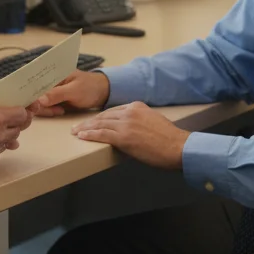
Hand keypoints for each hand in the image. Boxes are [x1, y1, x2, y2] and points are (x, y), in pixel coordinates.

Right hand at [36, 70, 110, 116]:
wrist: (102, 93)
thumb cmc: (90, 86)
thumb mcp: (74, 90)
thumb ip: (57, 94)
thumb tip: (39, 100)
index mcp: (52, 73)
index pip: (35, 81)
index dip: (30, 91)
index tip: (32, 102)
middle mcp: (48, 81)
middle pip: (34, 93)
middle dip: (39, 104)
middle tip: (52, 110)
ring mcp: (51, 91)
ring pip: (39, 102)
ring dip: (46, 109)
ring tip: (60, 110)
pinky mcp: (54, 100)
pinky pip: (46, 107)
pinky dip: (51, 111)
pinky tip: (60, 111)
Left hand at [70, 102, 189, 169]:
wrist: (177, 147)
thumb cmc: (170, 139)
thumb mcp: (154, 121)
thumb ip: (140, 120)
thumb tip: (131, 128)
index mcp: (137, 106)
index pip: (113, 110)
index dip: (100, 116)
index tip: (93, 120)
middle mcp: (130, 112)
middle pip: (104, 116)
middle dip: (89, 121)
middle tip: (78, 126)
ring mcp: (126, 124)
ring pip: (100, 124)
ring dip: (85, 128)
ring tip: (75, 131)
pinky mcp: (124, 137)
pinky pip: (102, 134)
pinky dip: (90, 135)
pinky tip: (82, 136)